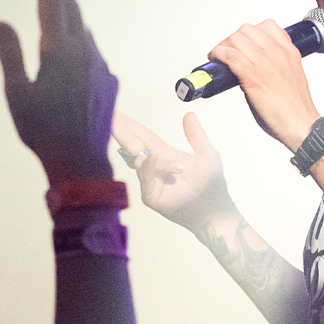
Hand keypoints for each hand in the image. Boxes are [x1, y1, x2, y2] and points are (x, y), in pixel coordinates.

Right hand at [0, 0, 117, 182]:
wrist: (81, 162)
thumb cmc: (42, 131)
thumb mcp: (17, 95)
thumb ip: (10, 55)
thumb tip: (0, 22)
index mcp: (59, 53)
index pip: (51, 3)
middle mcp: (85, 53)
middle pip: (71, 8)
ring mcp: (100, 66)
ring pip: (84, 29)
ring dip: (69, 10)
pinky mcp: (109, 81)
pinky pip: (93, 50)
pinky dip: (79, 37)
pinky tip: (73, 42)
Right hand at [111, 110, 235, 235]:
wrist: (215, 210)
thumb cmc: (212, 185)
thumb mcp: (206, 153)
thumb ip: (195, 134)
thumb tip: (189, 113)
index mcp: (164, 155)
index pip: (143, 136)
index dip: (131, 125)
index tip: (116, 113)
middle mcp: (153, 167)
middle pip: (134, 145)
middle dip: (121, 130)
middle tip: (108, 115)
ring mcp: (150, 182)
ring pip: (137, 159)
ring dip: (128, 142)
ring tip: (117, 125)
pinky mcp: (151, 196)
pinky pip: (146, 178)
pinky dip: (147, 166)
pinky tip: (145, 155)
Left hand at [206, 20, 321, 150]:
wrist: (301, 124)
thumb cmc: (295, 107)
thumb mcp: (290, 76)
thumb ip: (276, 66)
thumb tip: (255, 66)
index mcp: (288, 52)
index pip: (268, 25)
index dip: (250, 32)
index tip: (242, 42)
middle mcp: (277, 53)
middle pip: (247, 30)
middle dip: (232, 38)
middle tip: (226, 50)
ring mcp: (265, 63)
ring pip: (236, 39)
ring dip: (223, 46)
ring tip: (218, 56)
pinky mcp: (253, 76)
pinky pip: (230, 55)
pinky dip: (218, 55)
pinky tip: (215, 60)